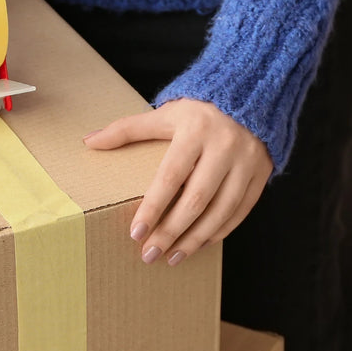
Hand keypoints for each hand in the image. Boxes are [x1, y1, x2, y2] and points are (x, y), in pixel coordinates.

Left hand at [84, 98, 272, 265]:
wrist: (252, 93)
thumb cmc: (199, 108)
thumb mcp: (163, 113)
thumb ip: (126, 129)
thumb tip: (89, 142)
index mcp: (195, 131)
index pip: (170, 176)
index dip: (152, 207)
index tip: (135, 233)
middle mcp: (224, 146)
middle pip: (196, 199)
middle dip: (171, 231)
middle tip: (150, 254)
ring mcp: (247, 161)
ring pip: (221, 210)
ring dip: (195, 239)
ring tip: (173, 258)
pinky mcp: (262, 172)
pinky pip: (241, 210)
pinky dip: (220, 231)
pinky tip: (200, 244)